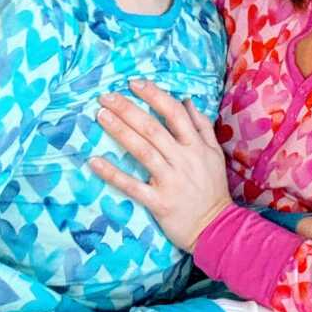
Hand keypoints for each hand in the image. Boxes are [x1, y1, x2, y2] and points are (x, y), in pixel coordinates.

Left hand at [90, 80, 231, 251]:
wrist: (217, 228)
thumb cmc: (212, 189)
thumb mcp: (214, 155)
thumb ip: (202, 126)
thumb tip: (187, 100)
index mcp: (196, 146)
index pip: (174, 113)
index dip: (154, 95)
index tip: (134, 83)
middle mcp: (183, 159)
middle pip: (152, 128)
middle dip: (128, 109)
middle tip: (105, 96)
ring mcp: (170, 180)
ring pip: (142, 150)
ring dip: (119, 131)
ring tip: (100, 116)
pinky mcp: (159, 202)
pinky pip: (132, 186)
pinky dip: (112, 174)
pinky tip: (94, 161)